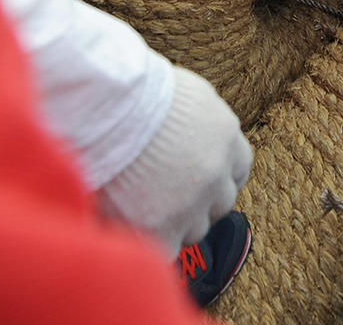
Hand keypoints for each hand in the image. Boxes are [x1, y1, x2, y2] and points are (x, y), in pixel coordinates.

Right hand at [98, 67, 252, 250]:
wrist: (104, 112)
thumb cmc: (133, 92)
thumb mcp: (184, 92)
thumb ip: (199, 118)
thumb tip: (194, 126)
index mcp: (225, 136)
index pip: (238, 169)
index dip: (219, 176)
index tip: (201, 179)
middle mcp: (215, 174)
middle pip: (220, 203)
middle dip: (198, 202)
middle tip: (165, 194)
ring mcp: (191, 205)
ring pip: (194, 230)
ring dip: (174, 223)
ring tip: (140, 204)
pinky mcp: (160, 229)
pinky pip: (166, 250)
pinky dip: (150, 241)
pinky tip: (130, 224)